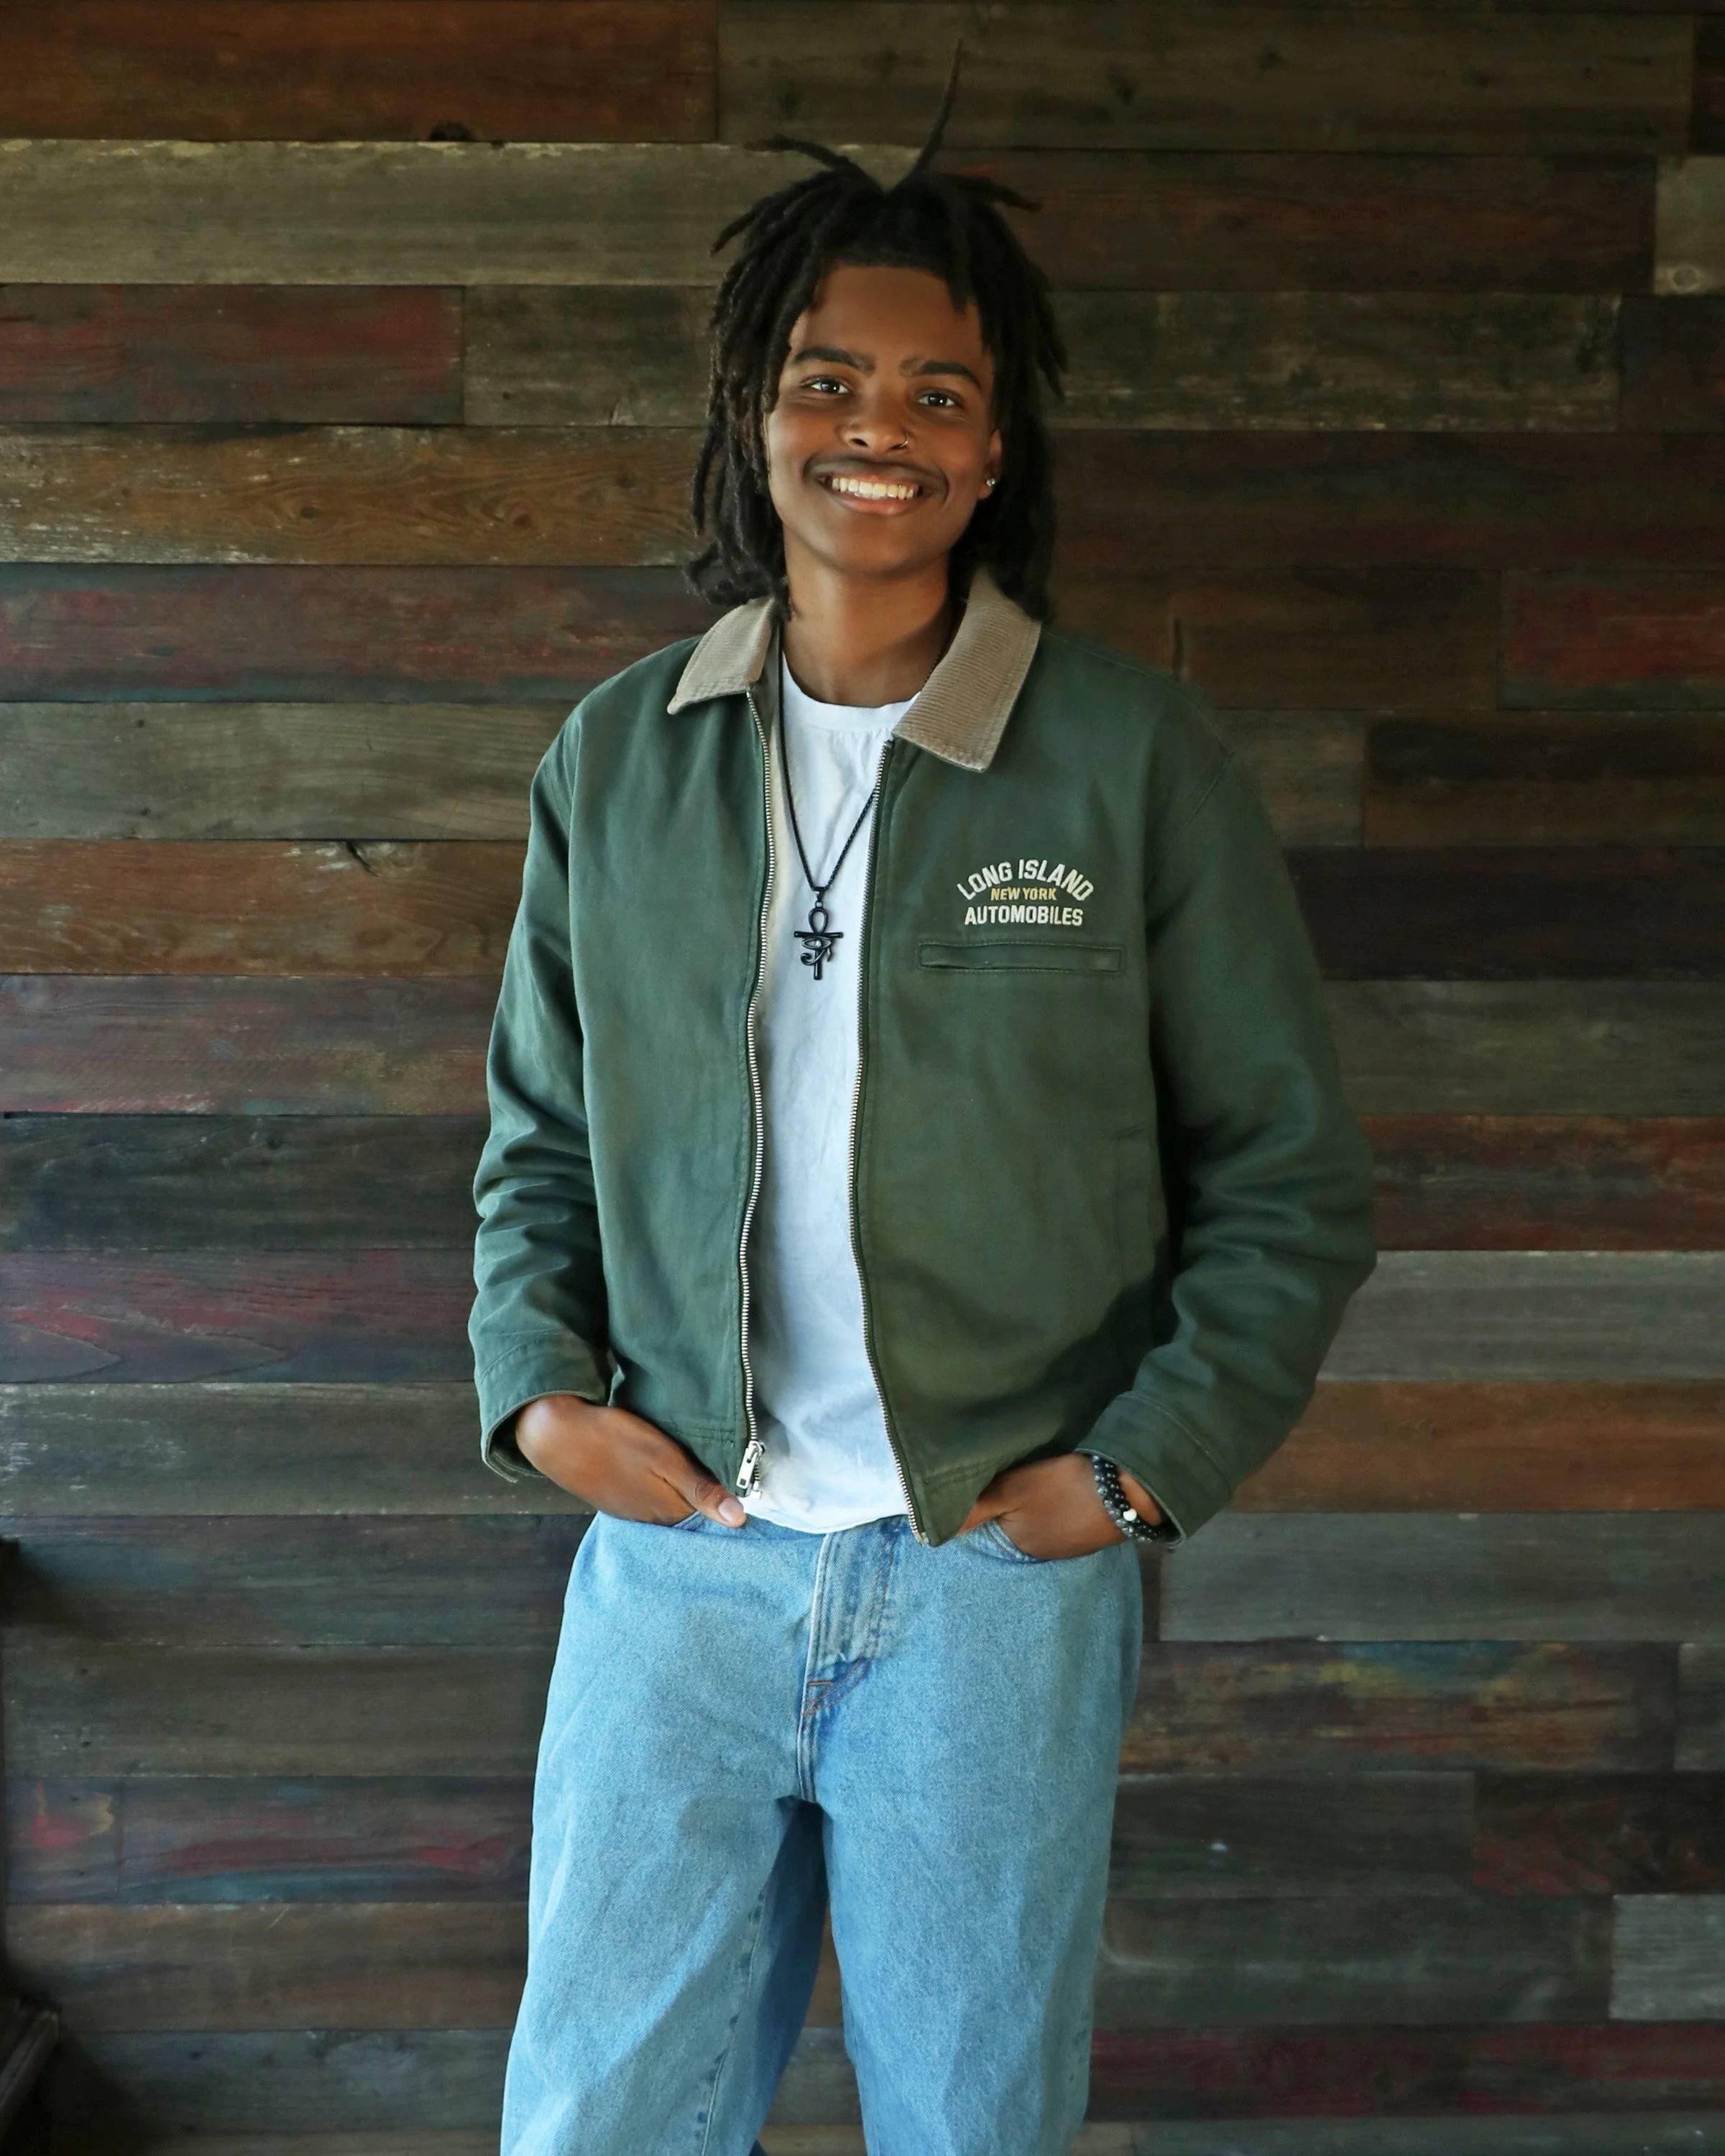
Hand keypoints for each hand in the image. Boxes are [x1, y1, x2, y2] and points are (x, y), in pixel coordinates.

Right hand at [514, 1394, 747, 1526]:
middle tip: (727, 1485)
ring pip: (667, 1507)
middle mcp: (650, 1519)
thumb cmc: (615, 1440)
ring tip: (700, 1480)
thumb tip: (740, 1519)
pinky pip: (647, 1501)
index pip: (708, 1519)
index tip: (748, 1497)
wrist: (556, 1434)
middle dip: (706, 1505)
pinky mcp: (614, 1498)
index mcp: (667, 1511)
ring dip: (682, 1497)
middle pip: (688, 1515)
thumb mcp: (665, 1459)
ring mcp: (629, 1510)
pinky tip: (662, 1479)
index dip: (726, 1506)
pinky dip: (659, 1492)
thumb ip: (700, 1489)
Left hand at [957, 1451, 1161, 1560]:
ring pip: (1042, 1518)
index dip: (989, 1499)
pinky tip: (1066, 1487)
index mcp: (1019, 1544)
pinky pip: (1065, 1516)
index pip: (991, 1521)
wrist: (1131, 1491)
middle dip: (1015, 1503)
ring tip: (1042, 1476)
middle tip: (1017, 1471)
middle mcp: (1042, 1551)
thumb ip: (978, 1506)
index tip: (994, 1479)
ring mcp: (1070, 1543)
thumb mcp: (1015, 1490)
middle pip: (1017, 1521)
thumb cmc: (1065, 1488)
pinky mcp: (1091, 1530)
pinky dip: (1061, 1503)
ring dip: (1039, 1502)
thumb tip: (933, 1533)